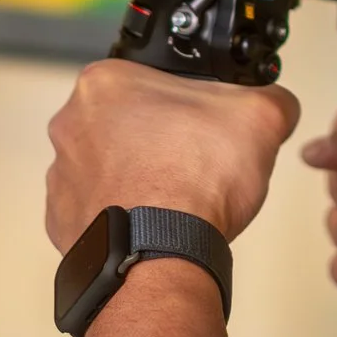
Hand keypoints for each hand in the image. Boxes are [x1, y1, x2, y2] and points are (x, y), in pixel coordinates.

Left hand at [45, 59, 300, 252]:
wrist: (161, 256)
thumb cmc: (192, 182)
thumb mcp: (260, 116)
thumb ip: (271, 97)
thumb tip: (276, 103)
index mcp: (105, 83)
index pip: (153, 80)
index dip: (189, 103)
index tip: (206, 123)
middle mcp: (71, 126)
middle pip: (130, 123)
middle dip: (162, 140)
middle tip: (197, 160)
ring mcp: (60, 178)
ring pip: (112, 168)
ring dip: (140, 178)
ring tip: (178, 198)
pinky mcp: (62, 223)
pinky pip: (100, 211)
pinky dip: (126, 216)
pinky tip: (156, 225)